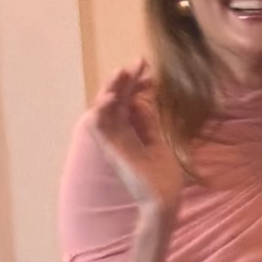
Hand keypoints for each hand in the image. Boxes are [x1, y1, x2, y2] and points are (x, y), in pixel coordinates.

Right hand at [89, 62, 183, 218]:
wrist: (163, 200)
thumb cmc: (162, 176)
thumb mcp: (158, 141)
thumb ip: (148, 121)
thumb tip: (144, 99)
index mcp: (131, 131)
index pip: (129, 100)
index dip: (137, 84)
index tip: (150, 72)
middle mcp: (119, 134)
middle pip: (118, 99)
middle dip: (127, 79)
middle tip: (139, 61)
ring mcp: (113, 141)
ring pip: (104, 107)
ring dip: (112, 87)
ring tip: (122, 72)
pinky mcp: (110, 149)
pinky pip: (99, 126)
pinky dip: (102, 110)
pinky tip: (114, 97)